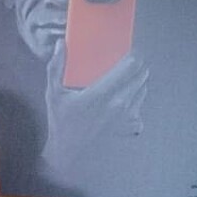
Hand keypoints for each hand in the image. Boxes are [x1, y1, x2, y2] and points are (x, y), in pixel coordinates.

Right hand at [41, 38, 148, 170]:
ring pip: (143, 90)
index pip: (131, 66)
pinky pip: (140, 107)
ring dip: (137, 82)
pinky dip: (135, 101)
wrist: (68, 153)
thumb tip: (60, 43)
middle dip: (137, 66)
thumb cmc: (60, 121)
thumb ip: (56, 66)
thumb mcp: (54, 93)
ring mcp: (127, 118)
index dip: (134, 54)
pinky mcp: (130, 128)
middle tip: (126, 64)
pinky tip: (124, 102)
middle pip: (142, 75)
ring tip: (124, 81)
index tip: (128, 51)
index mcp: (102, 93)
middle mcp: (120, 105)